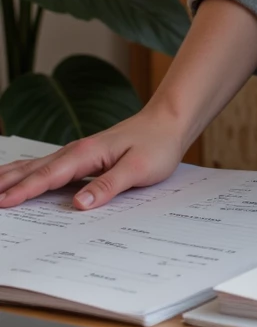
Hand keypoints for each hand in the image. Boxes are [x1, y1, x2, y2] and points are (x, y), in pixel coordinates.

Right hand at [0, 103, 188, 211]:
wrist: (169, 122)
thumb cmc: (157, 144)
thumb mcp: (138, 169)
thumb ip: (108, 186)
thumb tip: (79, 204)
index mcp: (86, 153)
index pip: (49, 176)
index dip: (24, 191)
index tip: (3, 203)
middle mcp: (76, 150)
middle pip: (33, 169)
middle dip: (7, 183)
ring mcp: (77, 153)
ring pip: (36, 165)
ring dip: (12, 176)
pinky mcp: (82, 157)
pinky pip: (48, 166)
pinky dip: (27, 172)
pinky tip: (19, 178)